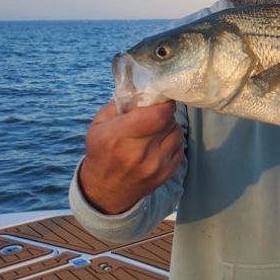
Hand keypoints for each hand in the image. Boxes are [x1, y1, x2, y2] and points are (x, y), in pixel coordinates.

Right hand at [78, 99, 183, 213]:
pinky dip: (172, 141)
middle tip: (156, 113)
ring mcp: (155, 166)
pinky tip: (160, 143)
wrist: (106, 192)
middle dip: (165, 113)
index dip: (163, 104)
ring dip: (170, 127)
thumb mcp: (98, 125)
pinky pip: (180, 147)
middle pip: (169, 122)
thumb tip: (142, 87)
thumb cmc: (101, 152)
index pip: (157, 115)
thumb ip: (119, 104)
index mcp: (118, 137)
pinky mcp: (167, 174)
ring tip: (157, 128)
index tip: (160, 100)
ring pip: (177, 133)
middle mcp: (138, 153)